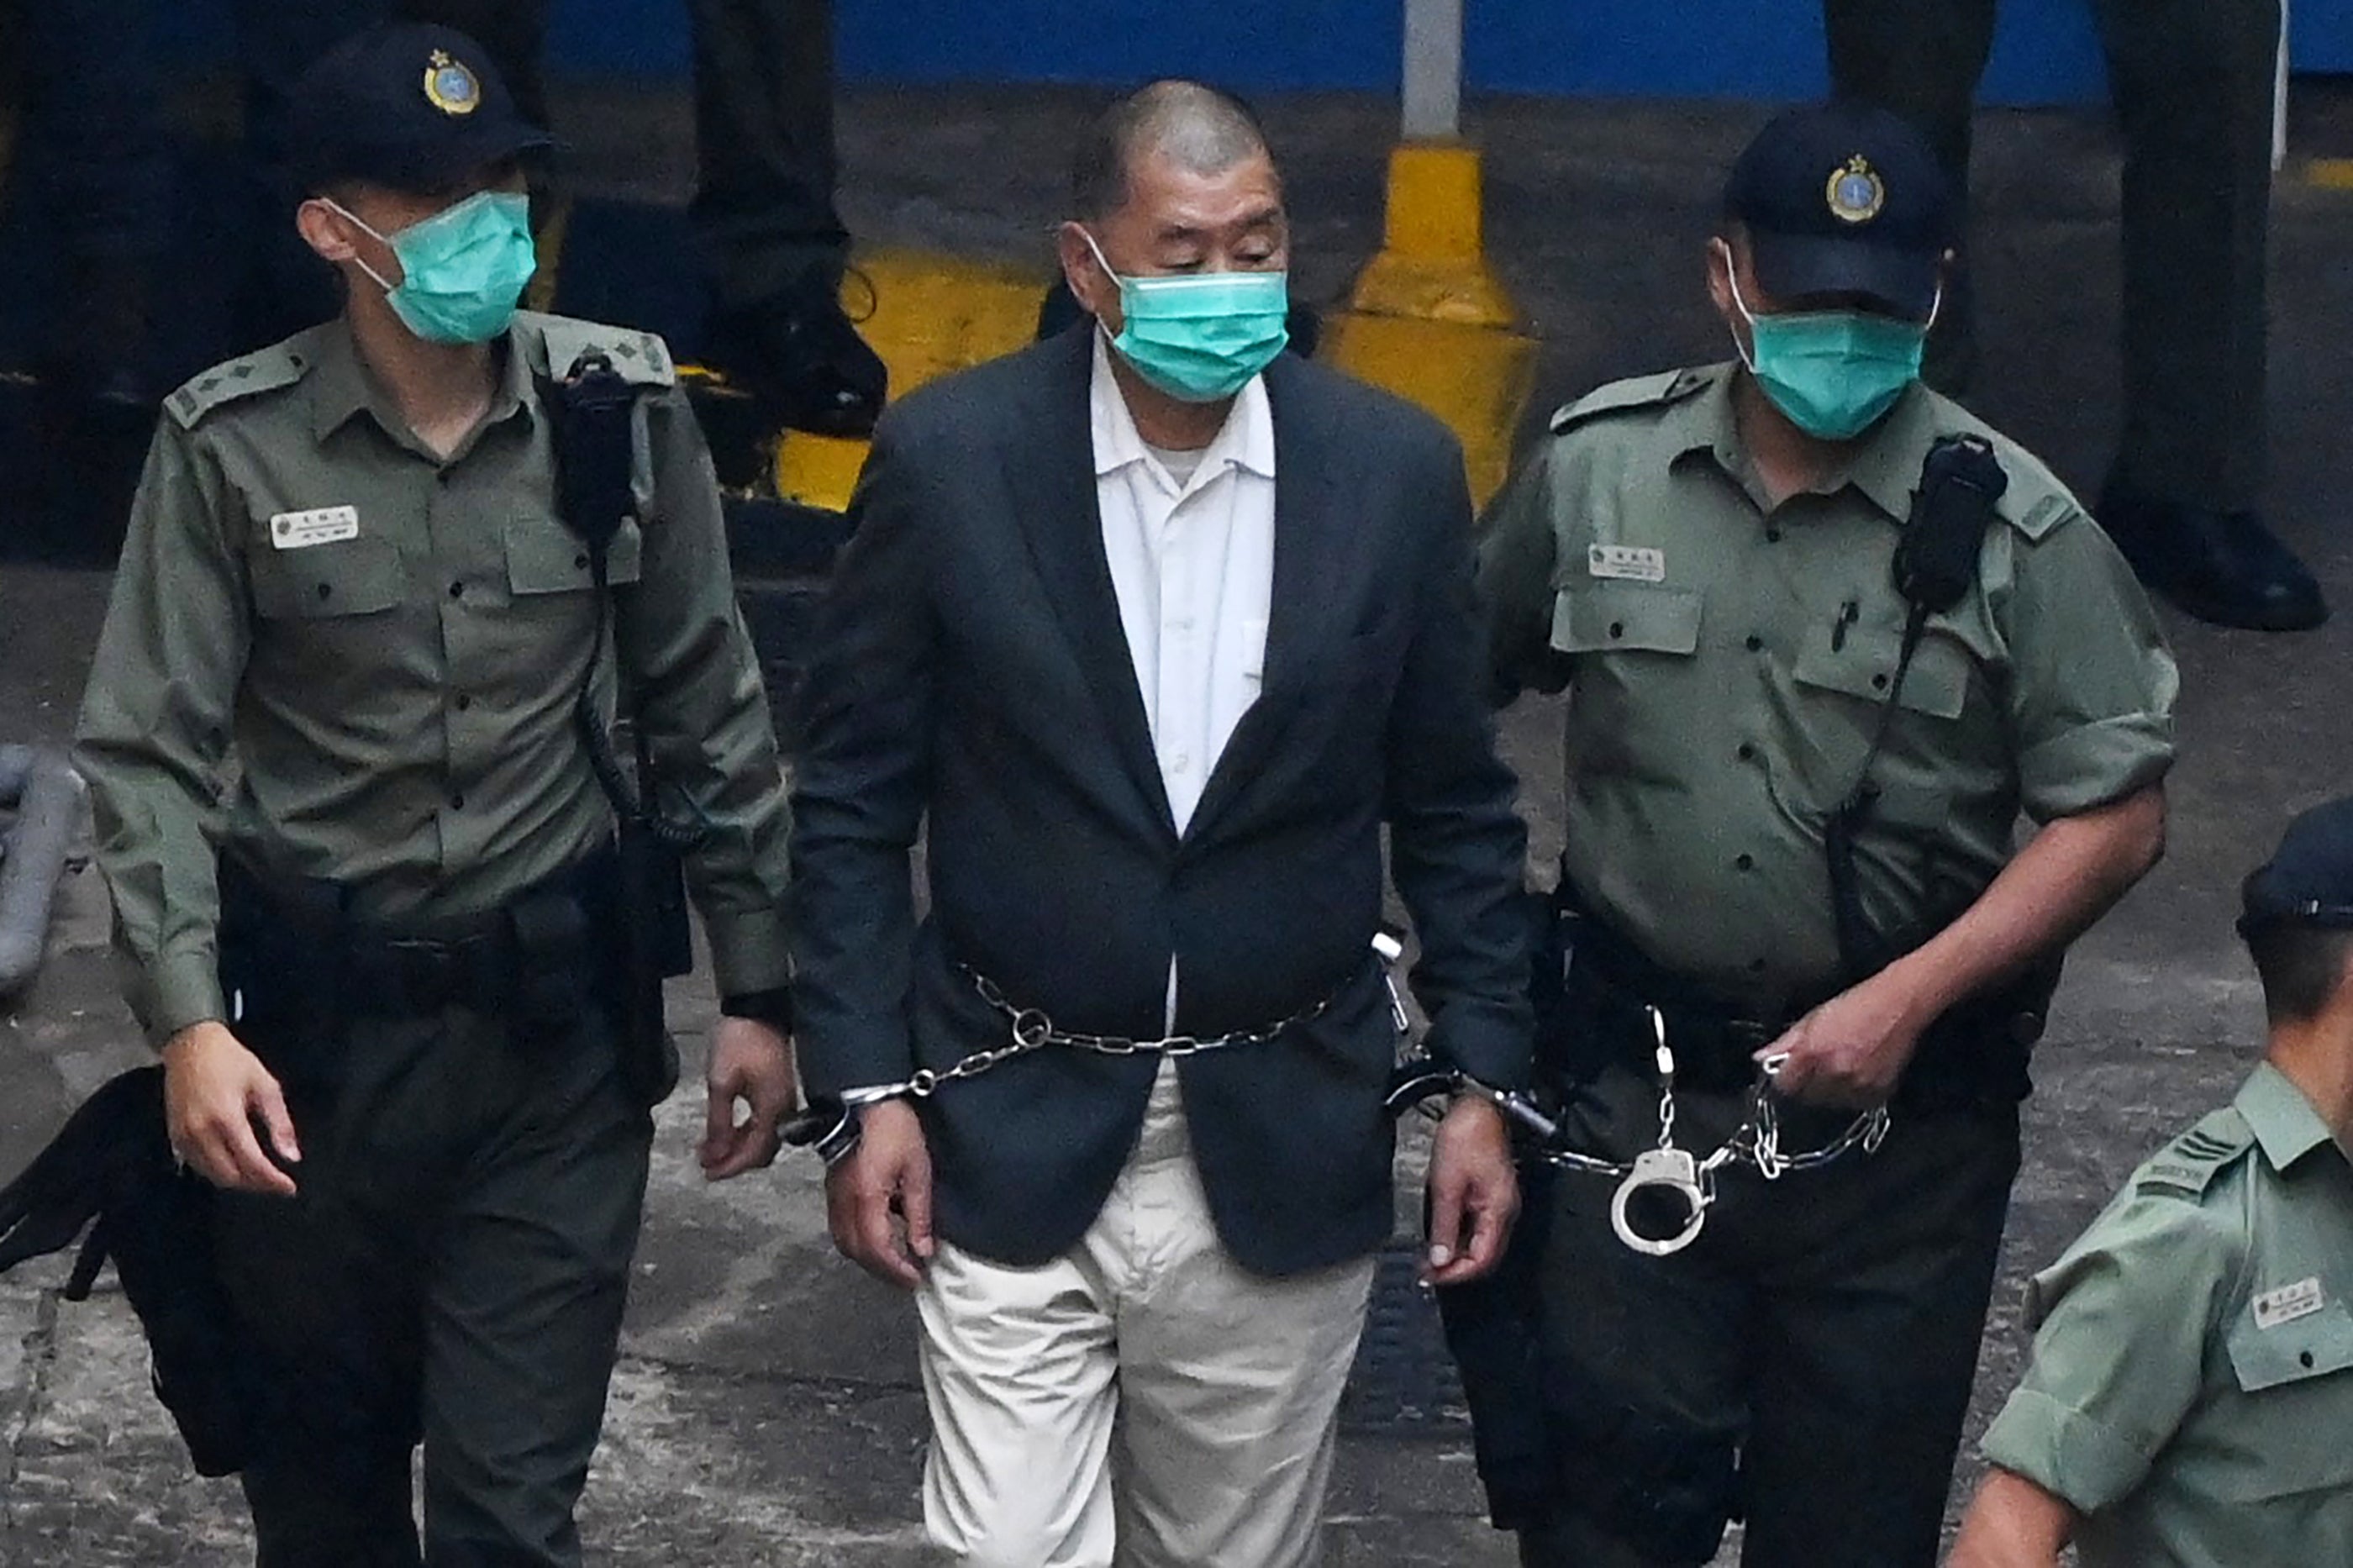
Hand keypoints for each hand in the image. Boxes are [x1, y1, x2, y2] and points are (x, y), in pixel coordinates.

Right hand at [160, 1021, 299, 1195]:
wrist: (190, 1045)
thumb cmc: (233, 1061)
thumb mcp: (265, 1085)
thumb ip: (279, 1123)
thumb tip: (292, 1157)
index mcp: (227, 1119)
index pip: (252, 1163)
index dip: (272, 1180)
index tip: (290, 1188)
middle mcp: (201, 1133)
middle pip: (230, 1176)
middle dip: (256, 1184)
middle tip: (276, 1183)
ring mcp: (183, 1136)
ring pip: (212, 1175)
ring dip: (237, 1181)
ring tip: (259, 1177)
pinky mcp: (173, 1136)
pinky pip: (197, 1166)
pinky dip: (217, 1172)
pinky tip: (235, 1166)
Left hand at [700, 1017, 799, 1180]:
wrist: (760, 1010)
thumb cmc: (740, 1041)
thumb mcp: (721, 1083)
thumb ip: (719, 1122)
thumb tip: (716, 1153)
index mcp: (773, 1109)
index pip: (754, 1153)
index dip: (730, 1167)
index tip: (708, 1173)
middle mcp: (784, 1111)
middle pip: (762, 1152)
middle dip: (733, 1161)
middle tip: (706, 1164)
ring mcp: (784, 1103)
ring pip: (763, 1140)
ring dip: (737, 1148)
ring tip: (710, 1149)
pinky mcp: (779, 1095)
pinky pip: (764, 1126)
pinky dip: (744, 1134)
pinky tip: (726, 1131)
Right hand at [824, 1098, 933, 1288]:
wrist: (867, 1100)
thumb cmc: (896, 1128)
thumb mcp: (918, 1170)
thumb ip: (919, 1213)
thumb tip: (922, 1250)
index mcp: (866, 1196)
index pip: (876, 1248)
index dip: (895, 1269)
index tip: (915, 1277)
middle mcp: (844, 1201)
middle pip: (857, 1251)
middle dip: (882, 1270)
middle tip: (907, 1276)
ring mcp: (834, 1195)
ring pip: (844, 1243)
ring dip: (868, 1259)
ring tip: (894, 1262)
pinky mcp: (833, 1189)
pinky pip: (839, 1228)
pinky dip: (858, 1242)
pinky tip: (878, 1238)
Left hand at [1424, 1095, 1517, 1285]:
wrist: (1479, 1107)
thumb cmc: (1465, 1139)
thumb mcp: (1447, 1185)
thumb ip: (1444, 1225)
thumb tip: (1439, 1259)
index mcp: (1499, 1211)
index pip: (1482, 1259)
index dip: (1456, 1274)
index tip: (1431, 1277)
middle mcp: (1504, 1212)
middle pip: (1484, 1255)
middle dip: (1456, 1267)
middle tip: (1427, 1271)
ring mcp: (1499, 1203)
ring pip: (1480, 1242)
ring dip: (1456, 1252)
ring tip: (1429, 1256)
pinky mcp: (1491, 1194)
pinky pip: (1478, 1226)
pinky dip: (1459, 1236)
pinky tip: (1441, 1235)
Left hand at [1757, 971, 1933, 1108]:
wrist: (1900, 1004)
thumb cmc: (1857, 1004)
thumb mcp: (1814, 1018)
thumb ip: (1785, 1042)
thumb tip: (1761, 1058)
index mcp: (1813, 1052)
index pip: (1783, 1084)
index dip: (1784, 1079)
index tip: (1788, 1073)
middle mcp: (1834, 1071)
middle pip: (1806, 1097)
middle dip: (1807, 1084)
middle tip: (1820, 1065)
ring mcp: (1858, 1084)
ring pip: (1830, 1103)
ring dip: (1830, 1091)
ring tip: (1842, 1066)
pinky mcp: (1879, 1092)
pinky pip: (1856, 1104)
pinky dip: (1854, 1094)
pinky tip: (1858, 1072)